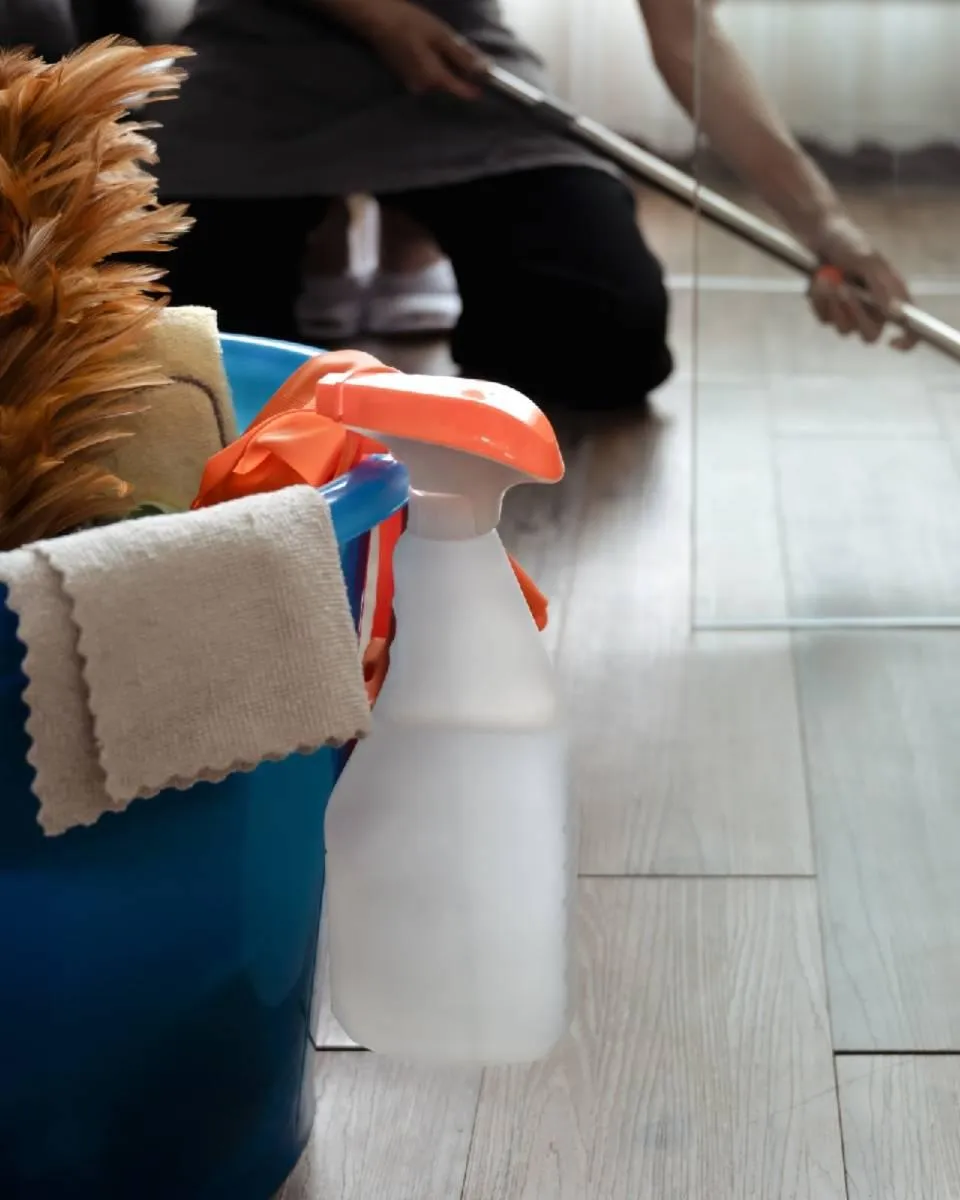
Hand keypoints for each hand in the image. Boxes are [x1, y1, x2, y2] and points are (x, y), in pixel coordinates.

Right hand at [356, 0, 486, 100]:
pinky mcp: (404, 77)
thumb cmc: (409, 24)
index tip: (483, 83)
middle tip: (455, 46)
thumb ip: (462, 55)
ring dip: (443, 66)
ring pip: (436, 79)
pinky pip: (425, 75)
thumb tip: (485, 69)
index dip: (473, 88)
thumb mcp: (441, 36)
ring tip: (439, 43)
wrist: (376, 20)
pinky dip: (431, 64)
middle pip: (448, 84)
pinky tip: (426, 47)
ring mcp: (411, 83)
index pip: (459, 90)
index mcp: (434, 79)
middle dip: (456, 70)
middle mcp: (423, 87)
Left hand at [806, 212, 916, 349]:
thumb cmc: (847, 241)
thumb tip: (896, 313)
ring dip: (832, 305)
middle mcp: (874, 305)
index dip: (907, 339)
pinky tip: (817, 282)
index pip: (908, 323)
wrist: (817, 233)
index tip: (894, 343)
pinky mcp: (830, 309)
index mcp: (892, 292)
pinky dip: (818, 302)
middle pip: (870, 334)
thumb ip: (881, 287)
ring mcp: (851, 310)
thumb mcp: (867, 260)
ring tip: (826, 278)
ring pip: (844, 329)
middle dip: (855, 314)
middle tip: (844, 290)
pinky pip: (825, 320)